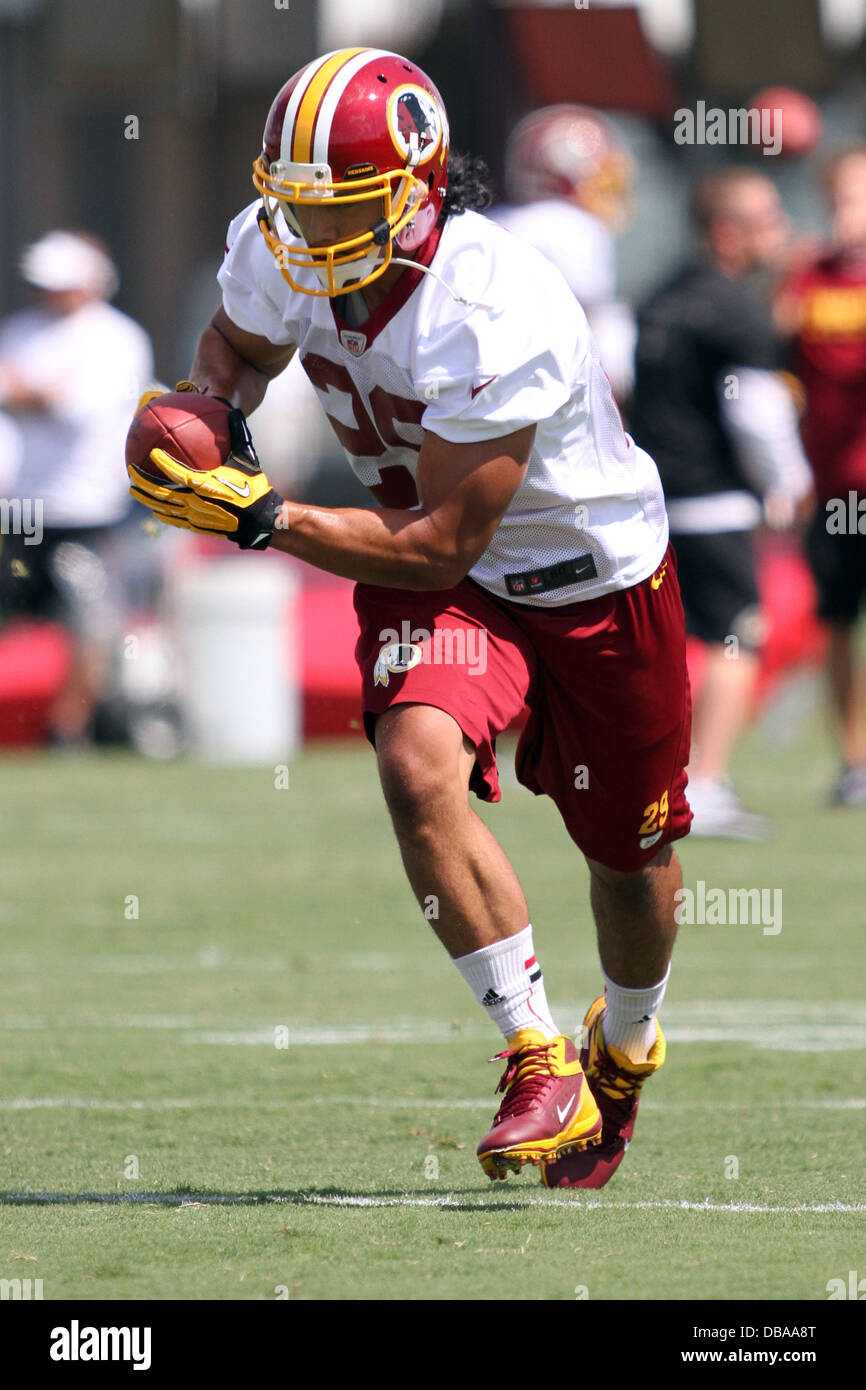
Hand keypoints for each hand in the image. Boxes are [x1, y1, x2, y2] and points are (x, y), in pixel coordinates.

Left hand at [128, 397, 284, 549]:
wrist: (261, 519)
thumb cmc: (255, 487)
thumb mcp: (248, 459)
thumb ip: (238, 435)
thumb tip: (235, 410)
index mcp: (207, 484)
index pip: (178, 472)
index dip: (163, 463)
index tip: (152, 452)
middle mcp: (197, 501)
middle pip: (162, 492)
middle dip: (144, 482)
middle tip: (130, 472)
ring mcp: (195, 516)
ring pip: (164, 507)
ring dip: (147, 498)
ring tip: (134, 490)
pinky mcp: (197, 526)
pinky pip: (174, 518)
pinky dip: (162, 512)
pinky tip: (154, 507)